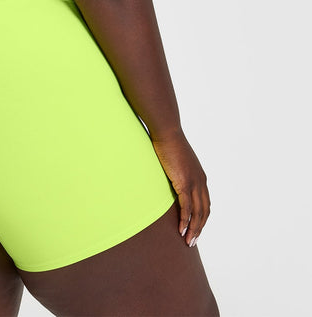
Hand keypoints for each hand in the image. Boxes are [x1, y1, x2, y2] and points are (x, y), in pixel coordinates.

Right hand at [151, 130, 210, 246]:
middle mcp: (201, 181)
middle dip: (199, 229)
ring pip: (198, 213)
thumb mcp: (177, 161)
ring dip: (194, 229)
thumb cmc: (168, 143)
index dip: (202, 219)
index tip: (195, 230)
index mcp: (200, 177)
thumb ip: (178, 171)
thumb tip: (170, 176)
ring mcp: (194, 182)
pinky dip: (185, 220)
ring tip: (188, 241)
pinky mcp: (184, 183)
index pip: (205, 203)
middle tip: (192, 241)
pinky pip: (187, 207)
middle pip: (204, 212)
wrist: (167, 132)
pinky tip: (181, 229)